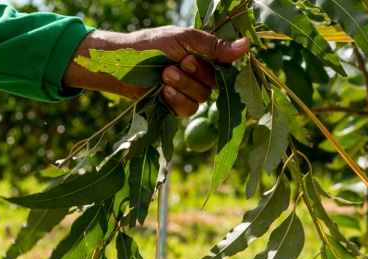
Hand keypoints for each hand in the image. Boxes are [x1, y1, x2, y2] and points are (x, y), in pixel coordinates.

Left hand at [64, 26, 250, 116]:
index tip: (200, 56)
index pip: (227, 64)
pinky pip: (188, 110)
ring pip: (202, 98)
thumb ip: (213, 46)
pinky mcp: (174, 107)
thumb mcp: (183, 39)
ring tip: (166, 75)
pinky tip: (165, 92)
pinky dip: (178, 101)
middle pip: (215, 84)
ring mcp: (187, 92)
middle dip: (196, 74)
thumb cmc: (150, 45)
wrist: (120, 64)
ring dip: (185, 86)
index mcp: (205, 55)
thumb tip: (247, 45)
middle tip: (177, 63)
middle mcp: (199, 75)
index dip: (220, 64)